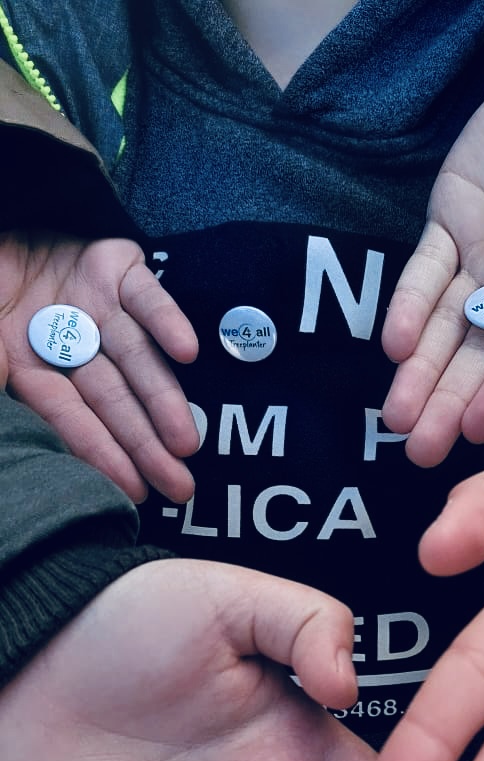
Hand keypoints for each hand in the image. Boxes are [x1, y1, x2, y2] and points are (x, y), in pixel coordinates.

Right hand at [0, 231, 198, 501]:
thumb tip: (6, 422)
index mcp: (36, 370)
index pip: (74, 420)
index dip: (104, 456)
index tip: (136, 493)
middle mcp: (73, 343)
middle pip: (116, 400)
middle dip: (146, 444)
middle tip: (181, 486)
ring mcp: (97, 306)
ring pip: (138, 358)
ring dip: (164, 398)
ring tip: (186, 441)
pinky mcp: (114, 266)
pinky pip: (146, 297)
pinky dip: (167, 321)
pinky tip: (187, 352)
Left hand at [381, 61, 483, 465]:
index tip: (479, 430)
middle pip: (480, 353)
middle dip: (449, 400)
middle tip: (418, 451)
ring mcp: (483, 260)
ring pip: (445, 324)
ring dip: (420, 370)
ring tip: (396, 418)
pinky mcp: (449, 225)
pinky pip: (424, 268)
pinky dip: (408, 303)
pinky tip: (394, 345)